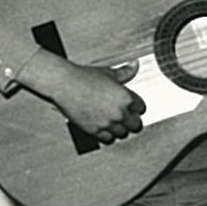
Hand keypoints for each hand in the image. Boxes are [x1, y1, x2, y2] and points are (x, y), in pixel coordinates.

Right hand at [21, 53, 145, 144]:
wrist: (64, 84)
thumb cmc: (83, 77)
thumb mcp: (108, 73)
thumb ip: (125, 72)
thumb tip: (135, 65)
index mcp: (126, 97)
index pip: (141, 109)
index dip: (137, 108)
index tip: (132, 107)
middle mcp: (119, 112)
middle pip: (136, 125)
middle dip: (132, 121)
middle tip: (126, 118)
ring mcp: (108, 123)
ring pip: (123, 134)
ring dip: (120, 129)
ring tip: (114, 122)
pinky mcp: (95, 131)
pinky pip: (109, 140)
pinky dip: (108, 135)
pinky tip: (105, 128)